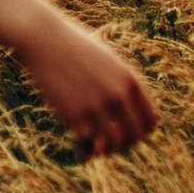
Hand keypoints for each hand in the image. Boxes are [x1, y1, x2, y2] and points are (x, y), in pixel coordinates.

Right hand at [8, 0, 156, 159]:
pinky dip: (87, 152)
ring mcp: (95, 105)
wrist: (43, 39)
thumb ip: (121, 82)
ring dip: (108, 151)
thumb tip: (129, 107)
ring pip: (112, 143)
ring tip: (100, 151)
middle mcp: (117, 94)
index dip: (142, 132)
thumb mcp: (106, 60)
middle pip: (135, 135)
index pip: (150, 119)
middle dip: (126, 145)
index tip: (130, 135)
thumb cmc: (74, 47)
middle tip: (115, 147)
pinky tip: (85, 153)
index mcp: (130, 79)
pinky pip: (87, 143)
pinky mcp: (73, 114)